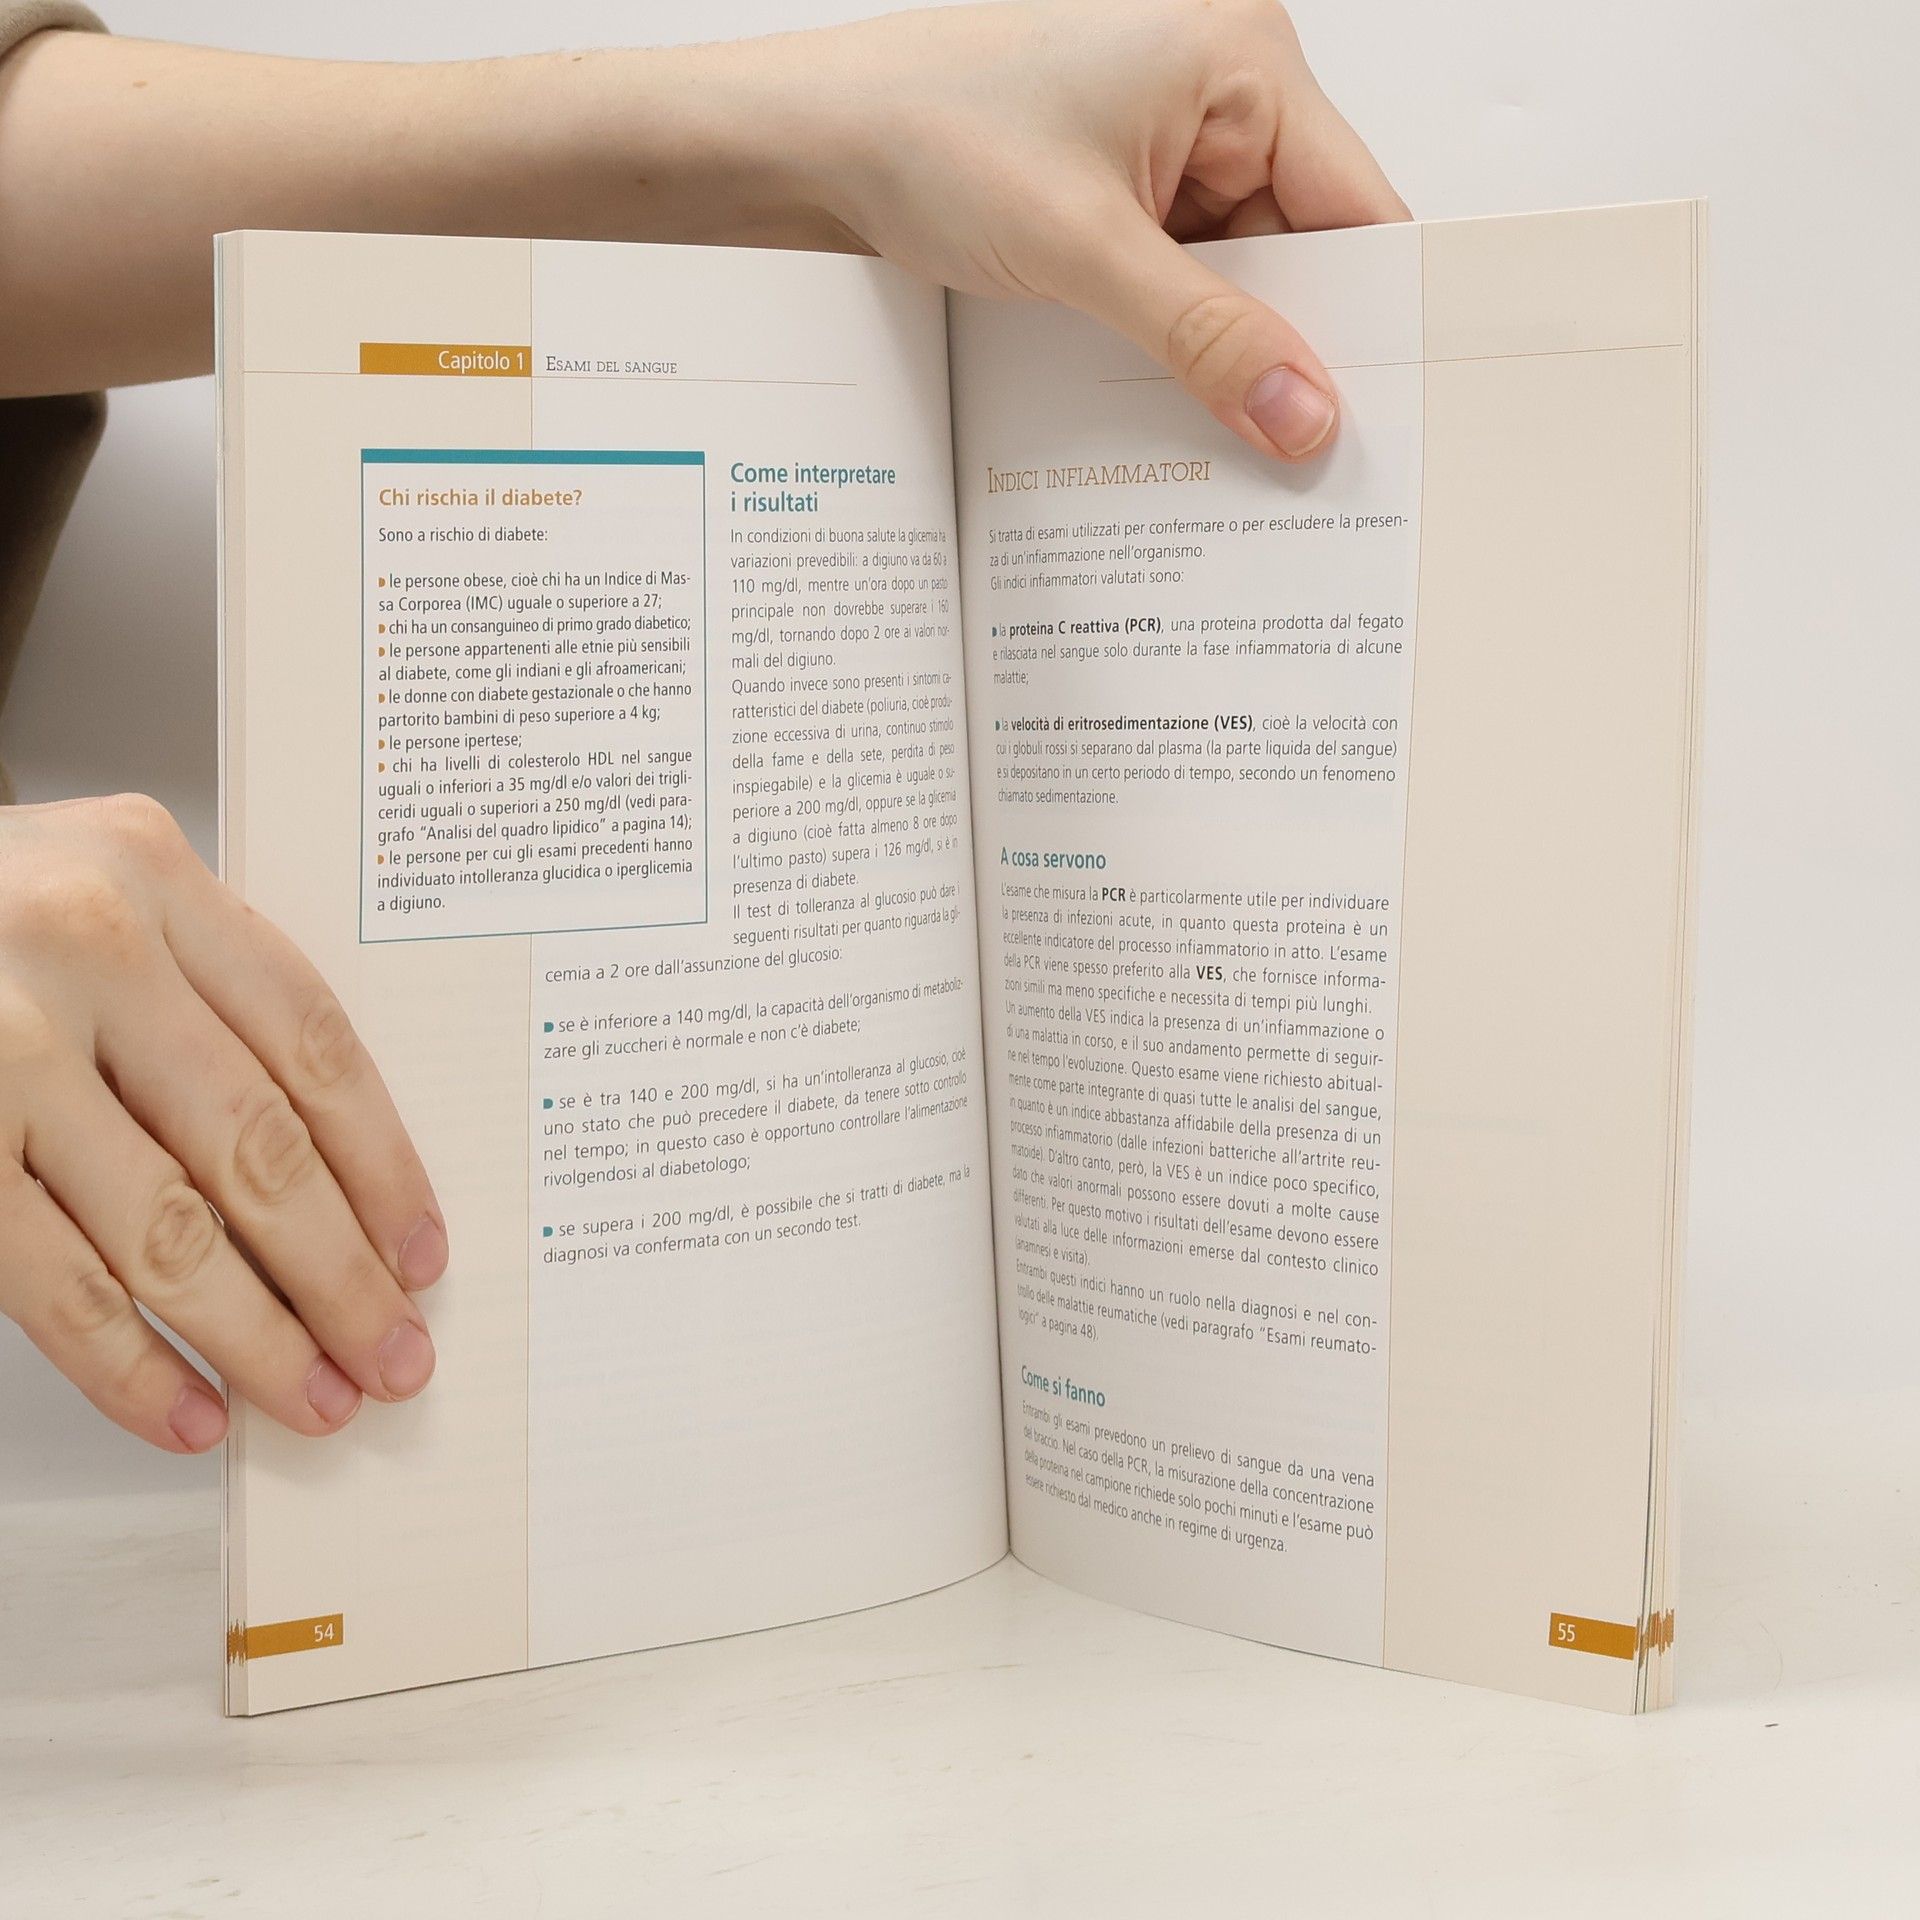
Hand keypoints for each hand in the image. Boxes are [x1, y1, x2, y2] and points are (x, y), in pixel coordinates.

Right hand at [0, 796, 446, 1452]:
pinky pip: (52, 1282)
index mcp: (150, 874)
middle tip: (394, 1354)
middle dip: (341, 1274)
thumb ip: (200, 985)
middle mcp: (84, 949)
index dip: (383, 1163)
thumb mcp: (95, 887)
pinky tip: (187, 1409)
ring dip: (256, 1337)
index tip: (421, 1252)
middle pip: (258, 1147)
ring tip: (317, 1398)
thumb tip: (330, 1176)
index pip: (312, 1043)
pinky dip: (127, 1364)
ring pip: (166, 1229)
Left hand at [786, 0, 1408, 458]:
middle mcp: (1219, 88)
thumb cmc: (930, 136)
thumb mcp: (1086, 252)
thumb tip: (1304, 414)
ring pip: (1239, 273)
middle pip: (1302, 247)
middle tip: (1297, 452)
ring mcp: (1169, 139)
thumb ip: (1206, 340)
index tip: (1378, 412)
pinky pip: (1183, 274)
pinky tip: (1165, 391)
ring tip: (1221, 431)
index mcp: (1241, 58)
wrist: (815, 143)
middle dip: (1287, 343)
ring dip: (1222, 349)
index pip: (1357, 205)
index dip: (1371, 314)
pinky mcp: (1123, 185)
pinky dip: (1176, 335)